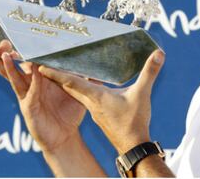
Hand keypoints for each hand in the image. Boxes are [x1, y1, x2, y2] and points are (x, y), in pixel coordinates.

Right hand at [0, 40, 85, 152]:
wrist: (65, 137)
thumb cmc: (69, 114)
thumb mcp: (79, 93)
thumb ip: (88, 79)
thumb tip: (101, 68)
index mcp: (43, 80)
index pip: (34, 60)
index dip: (31, 49)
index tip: (31, 34)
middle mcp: (33, 85)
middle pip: (18, 66)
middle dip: (12, 53)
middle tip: (9, 39)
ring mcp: (28, 95)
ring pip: (14, 77)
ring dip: (8, 64)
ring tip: (4, 51)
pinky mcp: (27, 106)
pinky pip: (26, 91)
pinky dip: (28, 80)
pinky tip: (28, 70)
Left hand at [39, 49, 164, 153]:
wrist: (132, 145)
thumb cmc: (134, 122)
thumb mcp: (142, 94)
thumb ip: (149, 73)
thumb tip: (158, 54)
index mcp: (96, 97)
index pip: (71, 82)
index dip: (56, 73)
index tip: (41, 65)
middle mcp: (92, 103)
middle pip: (69, 87)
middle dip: (58, 76)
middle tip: (47, 64)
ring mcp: (95, 111)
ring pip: (76, 94)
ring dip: (68, 83)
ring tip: (64, 72)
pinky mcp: (100, 115)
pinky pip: (85, 100)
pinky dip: (80, 91)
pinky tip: (88, 88)